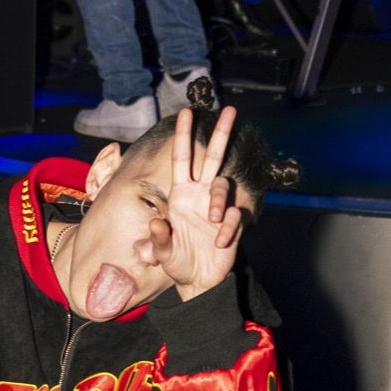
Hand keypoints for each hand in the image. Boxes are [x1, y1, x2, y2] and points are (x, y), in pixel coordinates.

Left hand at [145, 107, 244, 301]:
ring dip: (218, 201)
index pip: (182, 157)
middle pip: (213, 157)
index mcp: (180, 194)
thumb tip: (157, 223)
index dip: (183, 135)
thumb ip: (159, 239)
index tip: (185, 111)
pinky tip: (220, 243)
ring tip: (213, 223)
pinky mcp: (232, 221)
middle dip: (222, 133)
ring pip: (223, 185)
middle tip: (231, 109)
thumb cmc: (178, 262)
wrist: (200, 281)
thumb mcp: (163, 253)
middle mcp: (200, 194)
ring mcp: (217, 206)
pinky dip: (228, 228)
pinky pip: (234, 215)